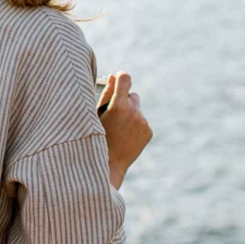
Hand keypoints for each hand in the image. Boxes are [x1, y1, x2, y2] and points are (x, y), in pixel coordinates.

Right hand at [98, 72, 150, 189]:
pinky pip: (142, 121)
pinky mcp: (149, 131)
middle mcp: (134, 112)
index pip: (125, 78)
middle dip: (124, 100)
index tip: (117, 81)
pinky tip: (125, 137)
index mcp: (118, 106)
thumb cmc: (96, 138)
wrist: (108, 166)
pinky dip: (135, 125)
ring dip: (130, 114)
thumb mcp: (95, 115)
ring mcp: (143, 122)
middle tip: (113, 114)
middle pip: (132, 95)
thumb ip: (106, 94)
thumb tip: (113, 76)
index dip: (121, 78)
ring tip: (118, 130)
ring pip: (137, 109)